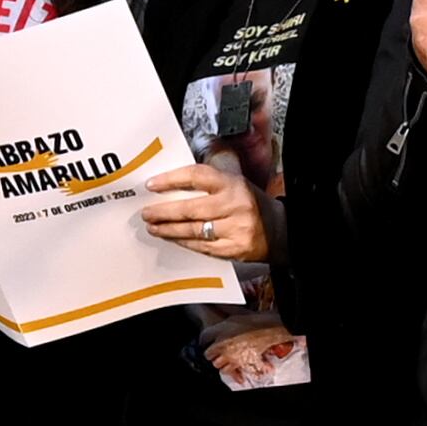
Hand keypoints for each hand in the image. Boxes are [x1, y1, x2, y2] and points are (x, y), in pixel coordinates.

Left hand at [144, 162, 263, 261]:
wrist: (280, 230)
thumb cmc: (250, 204)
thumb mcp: (236, 183)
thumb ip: (208, 183)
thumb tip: (172, 184)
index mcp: (233, 183)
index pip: (196, 176)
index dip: (171, 180)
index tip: (151, 185)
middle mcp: (235, 205)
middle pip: (191, 209)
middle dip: (164, 212)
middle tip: (146, 213)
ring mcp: (236, 228)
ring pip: (194, 230)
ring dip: (169, 229)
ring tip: (154, 227)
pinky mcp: (235, 249)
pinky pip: (203, 247)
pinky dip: (184, 243)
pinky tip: (172, 239)